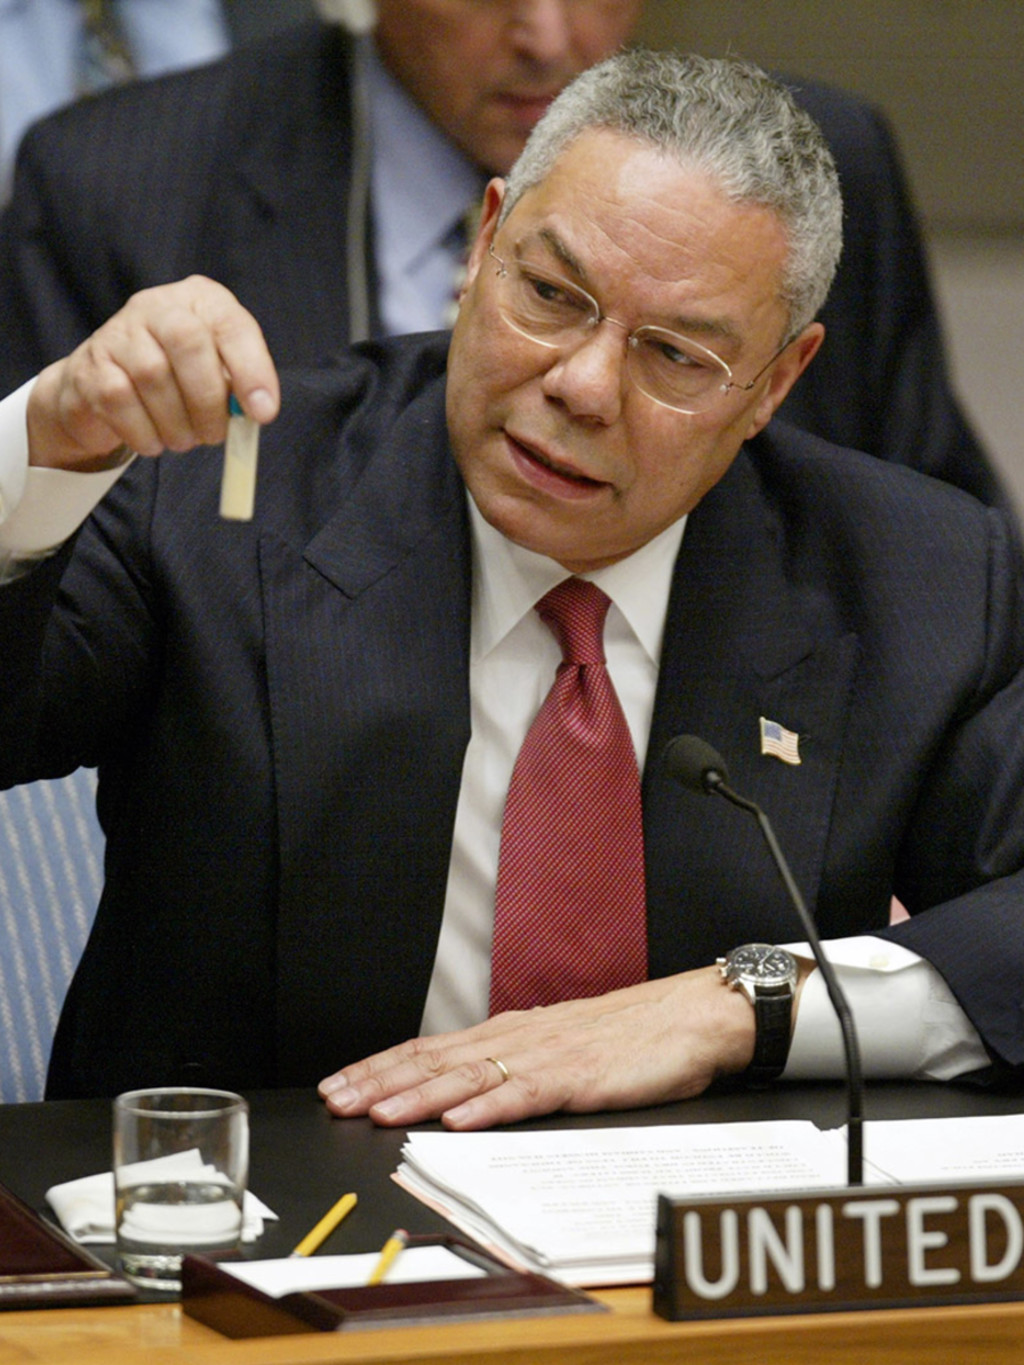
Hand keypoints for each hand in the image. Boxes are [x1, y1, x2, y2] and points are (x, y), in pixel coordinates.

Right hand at [26, 276, 278, 470]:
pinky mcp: (89, 366)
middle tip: (215, 436)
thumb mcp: (214, 373)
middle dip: (207, 399)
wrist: (104, 387)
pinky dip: (144, 432)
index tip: (263, 413)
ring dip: (176, 423)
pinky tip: (154, 441)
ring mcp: (117, 333)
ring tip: (184, 440)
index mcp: (199, 301)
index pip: (231, 326)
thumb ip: (237, 387)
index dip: (251, 370)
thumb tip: (257, 412)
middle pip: (186, 341)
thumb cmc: (177, 380)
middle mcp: (156, 307)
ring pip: (152, 374)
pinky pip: (119, 400)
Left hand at [318, 966, 757, 1130]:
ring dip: (418, 1094)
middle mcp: (518, 1037)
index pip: (429, 1048)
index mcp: (510, 1033)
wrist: (692, 1016)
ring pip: (469, 1075)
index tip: (337, 1085)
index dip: (379, 1067)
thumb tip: (465, 1091)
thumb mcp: (560, 1049)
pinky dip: (486, 1107)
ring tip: (377, 1112)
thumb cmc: (630, 1037)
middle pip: (435, 1059)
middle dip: (379, 1081)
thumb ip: (514, 1068)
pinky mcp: (579, 1076)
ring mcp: (547, 1055)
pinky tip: (456, 1120)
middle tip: (333, 1100)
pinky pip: (524, 1092)